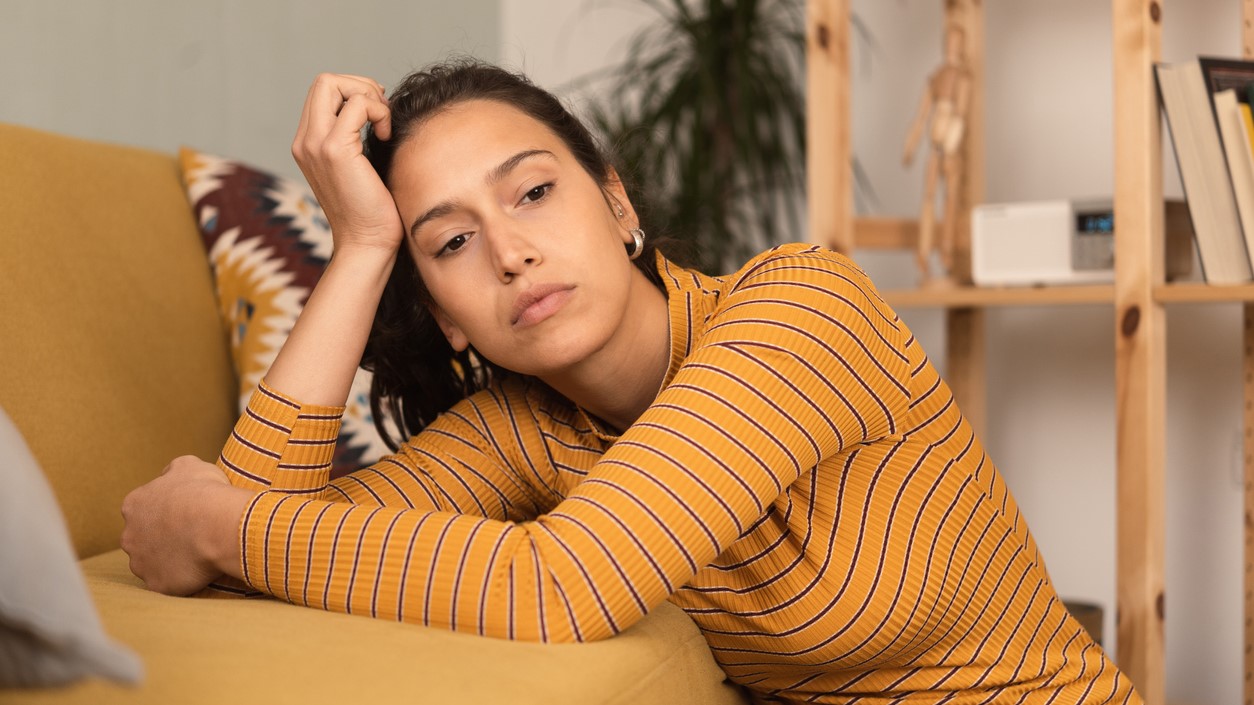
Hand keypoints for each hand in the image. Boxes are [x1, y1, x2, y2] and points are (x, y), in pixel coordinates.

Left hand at [121, 456, 253, 595]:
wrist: (216, 526)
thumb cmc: (205, 492)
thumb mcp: (190, 466)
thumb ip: (172, 471)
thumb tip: (168, 475)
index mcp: (134, 505)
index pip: (142, 510)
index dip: (165, 512)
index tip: (184, 514)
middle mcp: (129, 535)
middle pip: (142, 539)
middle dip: (161, 539)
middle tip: (190, 536)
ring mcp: (140, 562)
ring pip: (152, 564)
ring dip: (169, 560)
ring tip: (196, 555)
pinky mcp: (156, 584)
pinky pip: (167, 583)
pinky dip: (180, 578)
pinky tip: (198, 570)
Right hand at [292, 73, 402, 255]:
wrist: (366, 245)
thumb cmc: (372, 210)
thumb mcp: (359, 167)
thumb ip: (355, 137)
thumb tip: (376, 107)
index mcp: (307, 144)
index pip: (323, 92)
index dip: (354, 92)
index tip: (378, 115)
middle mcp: (305, 141)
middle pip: (324, 80)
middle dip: (360, 86)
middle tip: (382, 114)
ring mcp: (315, 144)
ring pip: (333, 83)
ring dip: (369, 96)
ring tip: (384, 125)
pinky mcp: (334, 150)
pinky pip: (358, 104)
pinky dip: (379, 112)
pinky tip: (386, 137)